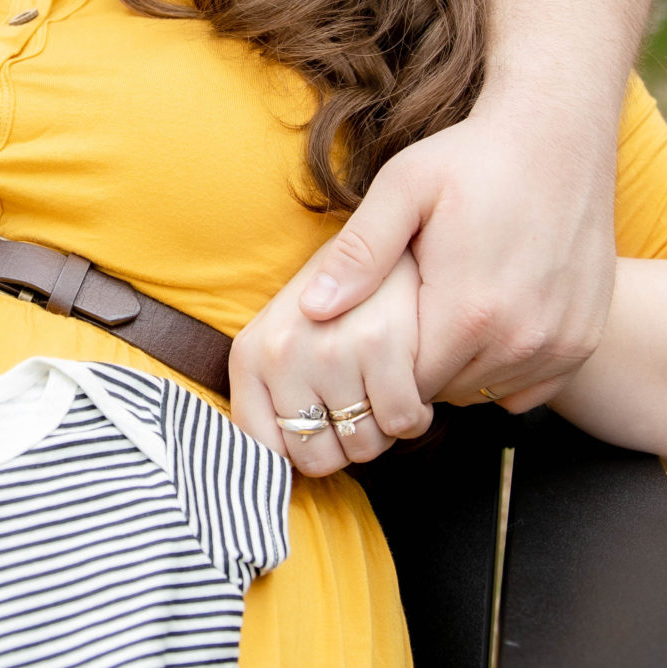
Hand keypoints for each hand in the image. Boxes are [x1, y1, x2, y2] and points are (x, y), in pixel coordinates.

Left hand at [232, 250, 429, 473]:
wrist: (403, 208)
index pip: (263, 449)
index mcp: (251, 354)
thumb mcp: (288, 322)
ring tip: (385, 388)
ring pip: (365, 446)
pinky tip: (411, 383)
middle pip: (316, 458)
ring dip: (382, 430)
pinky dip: (415, 414)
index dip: (299, 455)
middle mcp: (281, 353)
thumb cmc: (347, 280)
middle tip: (360, 405)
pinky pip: (403, 421)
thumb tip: (276, 459)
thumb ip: (273, 387)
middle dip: (344, 444)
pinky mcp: (382, 343)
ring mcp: (330, 349)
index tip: (323, 435)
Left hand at [298, 90, 619, 410]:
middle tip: (410, 311)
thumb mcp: (403, 189)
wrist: (558, 131)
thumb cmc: (472, 156)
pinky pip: (531, 387)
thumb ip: (358, 254)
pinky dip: (507, 369)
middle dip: (419, 364)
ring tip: (448, 311)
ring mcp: (560, 343)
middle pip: (445, 392)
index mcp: (468, 312)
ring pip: (487, 391)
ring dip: (462, 367)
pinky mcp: (583, 338)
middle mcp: (520, 340)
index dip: (381, 363)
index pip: (404, 385)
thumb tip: (312, 310)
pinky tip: (491, 324)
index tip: (375, 327)